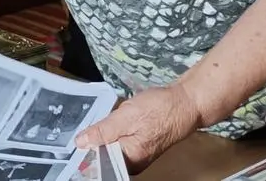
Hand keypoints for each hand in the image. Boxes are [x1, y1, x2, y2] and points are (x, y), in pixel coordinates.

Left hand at [75, 84, 202, 172]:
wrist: (185, 103)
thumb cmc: (160, 109)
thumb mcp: (126, 117)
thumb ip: (102, 131)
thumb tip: (81, 143)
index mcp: (129, 160)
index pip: (98, 163)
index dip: (87, 148)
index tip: (80, 136)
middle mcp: (133, 162)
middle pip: (102, 155)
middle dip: (96, 139)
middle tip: (102, 122)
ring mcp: (136, 154)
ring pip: (109, 146)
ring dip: (105, 133)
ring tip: (113, 119)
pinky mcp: (138, 144)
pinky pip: (118, 140)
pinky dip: (114, 130)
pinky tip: (118, 120)